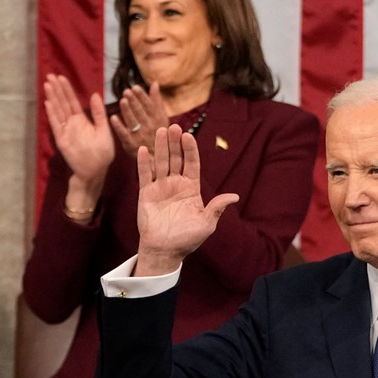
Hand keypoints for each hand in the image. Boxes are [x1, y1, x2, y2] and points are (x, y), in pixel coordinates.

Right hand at [43, 74, 114, 184]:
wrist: (96, 171)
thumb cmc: (102, 152)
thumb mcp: (104, 130)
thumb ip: (99, 113)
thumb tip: (95, 94)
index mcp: (82, 120)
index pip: (72, 101)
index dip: (67, 89)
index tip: (61, 77)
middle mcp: (72, 123)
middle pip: (63, 103)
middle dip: (57, 89)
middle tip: (50, 75)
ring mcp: (65, 131)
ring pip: (58, 111)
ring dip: (53, 98)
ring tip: (47, 85)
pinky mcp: (62, 139)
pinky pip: (56, 125)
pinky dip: (52, 114)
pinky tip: (48, 103)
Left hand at [110, 82, 169, 157]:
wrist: (157, 157)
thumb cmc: (158, 133)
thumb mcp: (161, 117)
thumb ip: (156, 100)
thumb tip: (154, 83)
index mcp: (157, 119)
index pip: (149, 105)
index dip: (142, 96)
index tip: (135, 87)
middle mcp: (150, 127)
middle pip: (140, 112)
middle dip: (133, 101)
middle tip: (126, 92)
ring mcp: (140, 136)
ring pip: (133, 122)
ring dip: (127, 111)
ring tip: (122, 101)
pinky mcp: (131, 145)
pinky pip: (124, 134)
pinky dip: (119, 126)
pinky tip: (113, 118)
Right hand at [133, 124, 238, 275]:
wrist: (165, 251)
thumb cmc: (187, 239)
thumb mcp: (207, 223)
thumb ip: (217, 208)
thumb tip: (234, 196)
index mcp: (191, 188)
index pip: (192, 163)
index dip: (190, 149)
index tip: (188, 135)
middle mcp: (176, 184)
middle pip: (175, 158)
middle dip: (174, 143)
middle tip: (173, 126)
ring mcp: (160, 188)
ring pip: (160, 162)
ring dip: (160, 147)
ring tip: (160, 131)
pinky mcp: (146, 194)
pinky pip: (144, 175)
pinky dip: (144, 163)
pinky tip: (144, 149)